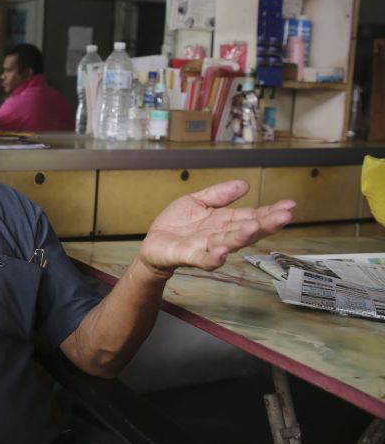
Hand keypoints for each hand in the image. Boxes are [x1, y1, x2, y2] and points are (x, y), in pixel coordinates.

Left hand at [138, 180, 294, 276]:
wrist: (154, 243)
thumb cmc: (178, 224)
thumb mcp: (199, 201)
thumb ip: (220, 194)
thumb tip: (245, 184)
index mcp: (225, 221)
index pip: (251, 216)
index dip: (270, 212)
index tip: (289, 205)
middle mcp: (221, 235)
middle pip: (246, 230)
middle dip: (265, 224)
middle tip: (284, 217)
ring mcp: (206, 247)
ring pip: (228, 243)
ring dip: (242, 237)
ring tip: (255, 227)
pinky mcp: (189, 256)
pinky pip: (203, 259)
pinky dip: (213, 258)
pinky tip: (221, 253)